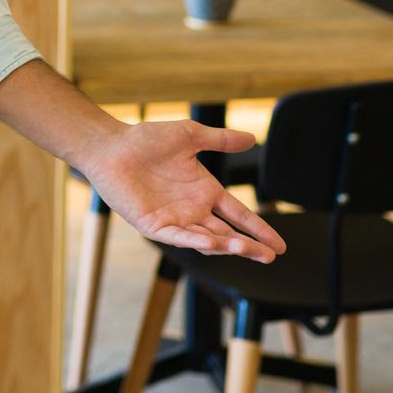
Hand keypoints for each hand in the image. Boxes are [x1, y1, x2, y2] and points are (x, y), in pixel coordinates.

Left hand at [78, 119, 286, 263]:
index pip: (238, 214)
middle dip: (249, 246)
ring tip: (247, 249)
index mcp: (205, 191)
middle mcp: (193, 209)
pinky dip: (195, 240)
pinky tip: (213, 243)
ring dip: (227, 246)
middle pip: (228, 233)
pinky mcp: (154, 225)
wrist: (113, 146)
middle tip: (270, 256)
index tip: (279, 245)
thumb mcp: (191, 136)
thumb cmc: (146, 140)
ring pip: (207, 239)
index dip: (259, 229)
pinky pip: (179, 237)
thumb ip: (221, 140)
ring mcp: (175, 220)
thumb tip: (252, 138)